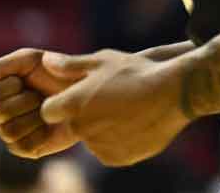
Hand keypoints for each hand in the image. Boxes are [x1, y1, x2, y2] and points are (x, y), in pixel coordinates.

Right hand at [0, 48, 79, 158]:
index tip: (27, 79)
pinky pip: (22, 146)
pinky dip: (39, 134)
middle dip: (24, 100)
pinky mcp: (26, 148)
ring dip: (33, 117)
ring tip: (47, 110)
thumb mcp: (28, 60)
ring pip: (8, 131)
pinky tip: (49, 126)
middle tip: (41, 95)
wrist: (86, 92)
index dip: (10, 86)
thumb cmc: (57, 73)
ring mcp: (11, 131)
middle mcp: (0, 112)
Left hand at [38, 49, 191, 166]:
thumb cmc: (137, 72)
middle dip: (86, 116)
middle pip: (73, 125)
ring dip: (103, 129)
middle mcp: (81, 128)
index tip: (82, 95)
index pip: (49, 110)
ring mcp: (98, 146)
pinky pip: (110, 150)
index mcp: (72, 104)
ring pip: (93, 139)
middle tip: (112, 100)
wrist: (174, 93)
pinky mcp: (116, 158)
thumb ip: (71, 65)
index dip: (63, 103)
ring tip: (129, 111)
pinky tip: (136, 124)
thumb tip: (45, 61)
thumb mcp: (103, 61)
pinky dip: (119, 141)